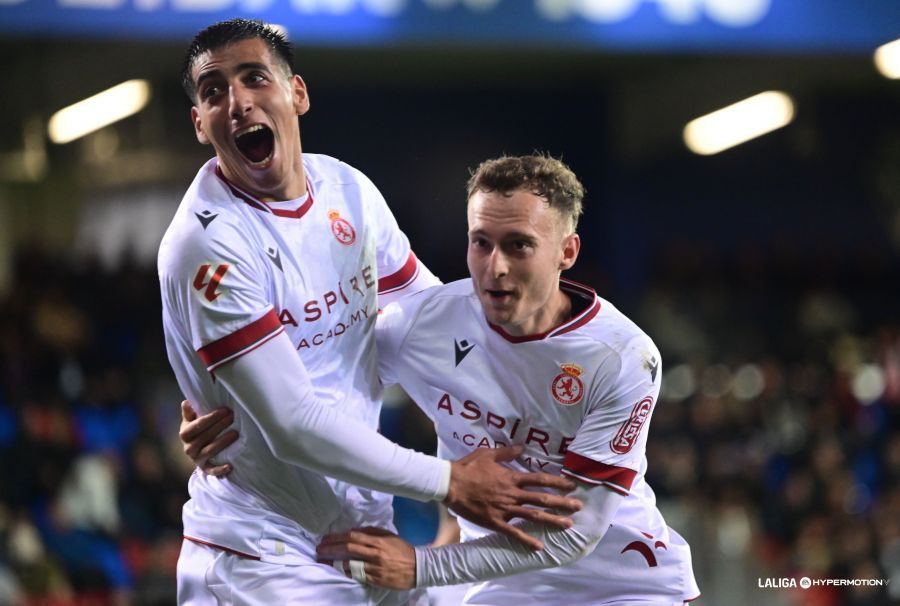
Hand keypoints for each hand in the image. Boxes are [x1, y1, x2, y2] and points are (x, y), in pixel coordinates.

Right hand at [179, 400, 237, 474]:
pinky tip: (230, 466)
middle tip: (233, 417)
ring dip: (222, 442)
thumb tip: (186, 402)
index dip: (211, 418)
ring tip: (235, 433)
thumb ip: (189, 413)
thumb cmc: (196, 430)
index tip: (224, 410)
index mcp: (185, 434)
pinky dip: (220, 469)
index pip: (197, 425)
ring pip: (210, 451)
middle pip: (205, 436)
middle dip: (220, 426)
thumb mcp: (190, 421)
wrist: (195, 450)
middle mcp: (188, 448)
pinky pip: (211, 470)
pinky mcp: (204, 469)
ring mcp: (196, 459)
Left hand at [316, 527, 415, 589]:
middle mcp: (375, 553)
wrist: (417, 567)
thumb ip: (372, 532)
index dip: (337, 537)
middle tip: (319, 549)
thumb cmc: (402, 549)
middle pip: (349, 549)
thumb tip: (354, 531)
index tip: (325, 538)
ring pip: (350, 564)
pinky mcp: (376, 579)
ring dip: (335, 562)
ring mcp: (375, 567)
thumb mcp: (388, 536)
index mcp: (378, 541)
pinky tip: (338, 570)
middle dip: (332, 549)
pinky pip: (357, 576)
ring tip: (323, 561)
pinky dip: (346, 572)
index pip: (353, 537)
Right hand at [444, 445, 580, 549]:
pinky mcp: (495, 521)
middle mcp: (512, 494)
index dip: (557, 482)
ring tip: (568, 525)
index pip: (540, 480)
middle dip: (562, 503)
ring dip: (552, 520)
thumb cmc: (468, 467)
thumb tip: (522, 447)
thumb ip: (507, 452)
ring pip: (533, 516)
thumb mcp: (488, 454)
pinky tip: (540, 547)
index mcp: (511, 477)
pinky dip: (527, 540)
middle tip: (578, 507)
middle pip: (542, 499)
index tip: (571, 485)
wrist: (450, 484)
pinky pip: (513, 533)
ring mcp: (504, 509)